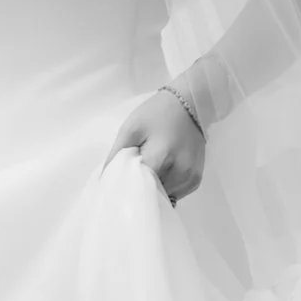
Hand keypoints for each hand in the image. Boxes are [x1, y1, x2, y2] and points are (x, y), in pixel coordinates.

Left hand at [113, 86, 206, 204]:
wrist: (190, 104)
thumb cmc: (157, 113)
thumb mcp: (131, 129)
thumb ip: (116, 155)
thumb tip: (104, 180)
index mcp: (160, 157)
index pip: (139, 187)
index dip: (126, 189)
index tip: (117, 187)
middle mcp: (179, 172)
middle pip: (151, 194)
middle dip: (139, 189)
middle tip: (131, 178)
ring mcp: (190, 178)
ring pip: (163, 196)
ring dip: (153, 189)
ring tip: (148, 172)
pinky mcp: (195, 180)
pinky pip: (175, 193)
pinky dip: (166, 187)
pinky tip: (161, 172)